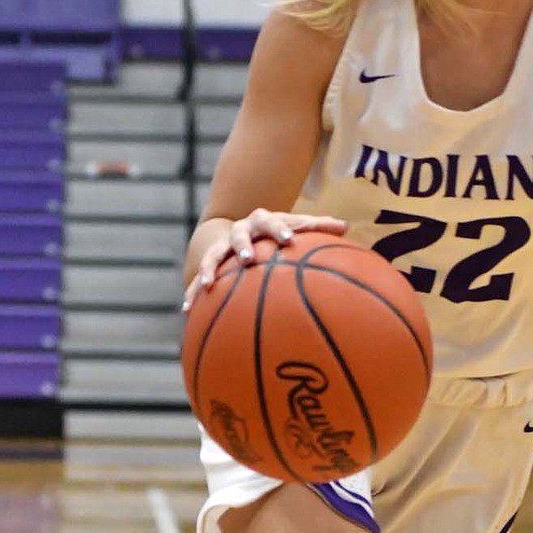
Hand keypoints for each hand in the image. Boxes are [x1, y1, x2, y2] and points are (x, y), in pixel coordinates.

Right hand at [184, 210, 347, 309]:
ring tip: (205, 285)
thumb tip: (345, 226)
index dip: (281, 230)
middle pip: (239, 235)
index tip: (289, 240)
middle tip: (247, 257)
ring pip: (212, 256)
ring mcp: (223, 246)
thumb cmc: (278, 231)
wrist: (241, 226)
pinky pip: (198, 280)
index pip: (274, 222)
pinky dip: (193, 293)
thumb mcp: (295, 226)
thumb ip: (317, 228)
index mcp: (263, 221)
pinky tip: (187, 311)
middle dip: (242, 245)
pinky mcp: (210, 263)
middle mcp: (241, 231)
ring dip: (207, 269)